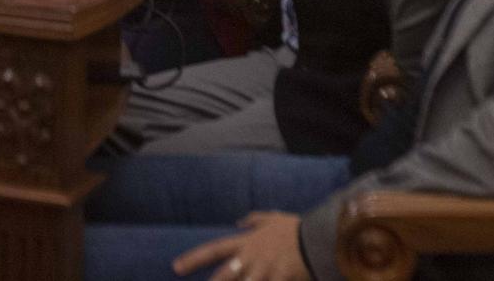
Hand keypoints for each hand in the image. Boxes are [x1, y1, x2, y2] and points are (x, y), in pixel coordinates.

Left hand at [171, 211, 309, 280]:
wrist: (317, 237)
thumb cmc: (295, 229)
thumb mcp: (272, 218)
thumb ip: (254, 220)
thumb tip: (238, 221)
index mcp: (246, 243)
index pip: (213, 249)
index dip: (193, 259)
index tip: (176, 267)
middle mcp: (251, 258)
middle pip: (223, 275)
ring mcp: (264, 272)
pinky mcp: (279, 280)